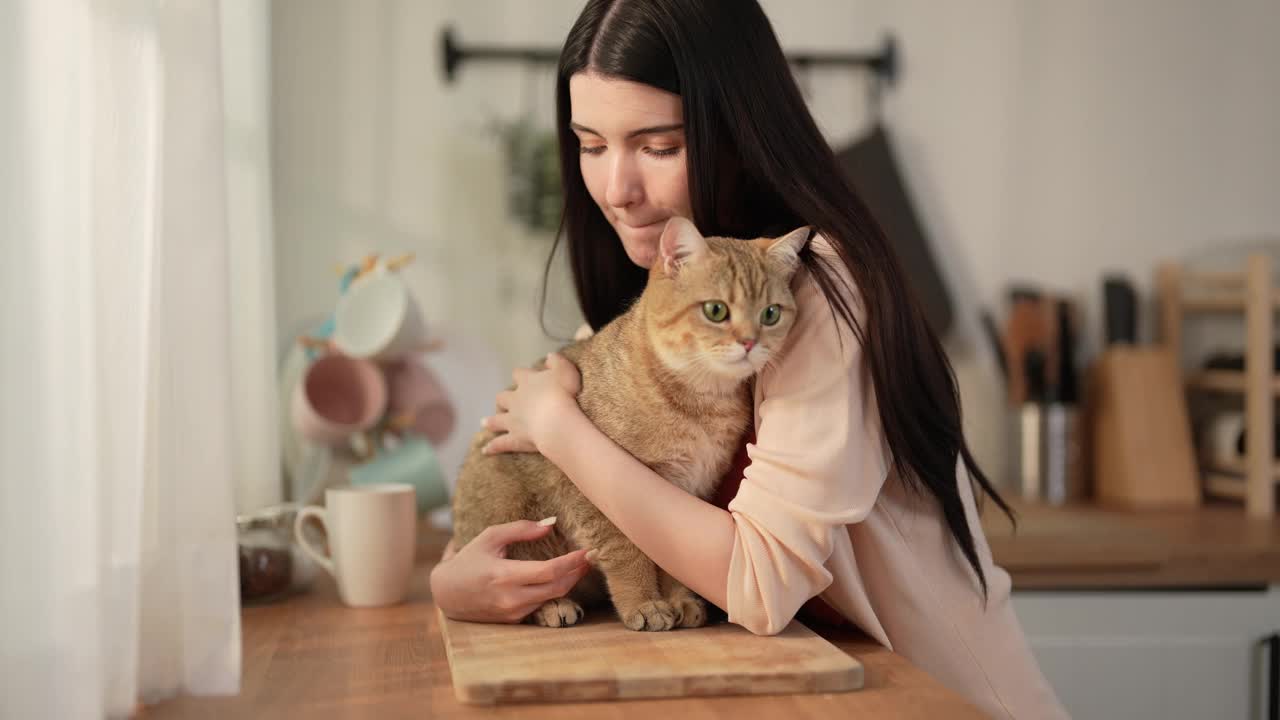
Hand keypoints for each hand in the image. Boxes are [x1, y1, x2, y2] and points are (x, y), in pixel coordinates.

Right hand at [429, 519, 593, 623]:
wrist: (446, 594)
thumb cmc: (469, 560)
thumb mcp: (490, 537)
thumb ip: (520, 530)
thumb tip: (550, 524)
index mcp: (504, 575)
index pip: (548, 572)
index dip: (572, 562)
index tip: (587, 551)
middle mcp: (510, 598)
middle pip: (557, 587)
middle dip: (577, 572)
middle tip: (591, 557)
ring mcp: (513, 612)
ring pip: (552, 597)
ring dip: (569, 581)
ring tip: (579, 565)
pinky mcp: (514, 620)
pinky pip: (541, 603)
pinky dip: (554, 590)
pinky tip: (561, 578)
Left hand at [481, 352, 581, 453]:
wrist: (557, 420)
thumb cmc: (563, 394)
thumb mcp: (565, 371)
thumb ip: (557, 361)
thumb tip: (549, 356)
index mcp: (527, 382)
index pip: (519, 374)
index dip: (521, 375)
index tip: (524, 377)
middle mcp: (516, 400)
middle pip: (503, 397)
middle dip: (503, 400)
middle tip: (503, 403)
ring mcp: (512, 420)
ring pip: (496, 420)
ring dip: (490, 421)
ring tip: (484, 423)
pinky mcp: (514, 438)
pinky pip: (500, 443)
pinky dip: (492, 447)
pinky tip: (485, 451)